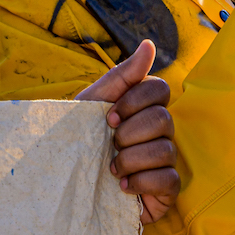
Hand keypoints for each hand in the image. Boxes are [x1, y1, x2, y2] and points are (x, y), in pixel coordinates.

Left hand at [76, 40, 178, 223]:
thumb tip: (149, 44)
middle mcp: (159, 131)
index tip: (108, 118)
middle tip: (110, 144)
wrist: (63, 180)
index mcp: (143, 106)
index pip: (160, 88)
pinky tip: (123, 187)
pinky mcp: (166, 189)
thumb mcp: (93, 102)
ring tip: (111, 169)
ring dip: (131, 160)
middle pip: (163, 119)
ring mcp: (165, 160)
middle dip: (129, 133)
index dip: (133, 102)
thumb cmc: (78, 137)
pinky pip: (170, 180)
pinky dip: (142, 183)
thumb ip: (123, 74)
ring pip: (166, 150)